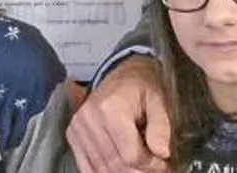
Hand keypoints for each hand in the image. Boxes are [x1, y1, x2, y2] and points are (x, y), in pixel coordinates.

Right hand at [68, 56, 171, 172]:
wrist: (120, 73)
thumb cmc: (140, 86)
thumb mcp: (158, 100)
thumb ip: (160, 127)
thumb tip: (161, 152)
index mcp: (112, 108)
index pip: (130, 153)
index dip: (149, 165)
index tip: (163, 165)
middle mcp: (90, 119)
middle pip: (115, 164)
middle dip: (138, 172)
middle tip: (154, 170)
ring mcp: (78, 128)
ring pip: (101, 168)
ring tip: (140, 169)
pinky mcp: (73, 135)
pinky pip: (86, 166)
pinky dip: (103, 172)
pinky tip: (121, 169)